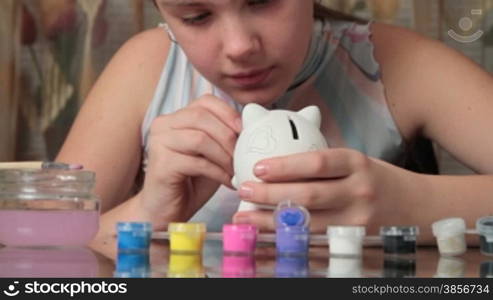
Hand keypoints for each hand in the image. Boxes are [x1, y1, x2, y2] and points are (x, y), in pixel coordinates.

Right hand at [139, 94, 241, 229]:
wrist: (167, 211)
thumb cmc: (191, 182)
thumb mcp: (211, 153)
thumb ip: (223, 136)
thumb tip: (252, 124)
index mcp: (176, 117)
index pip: (205, 101)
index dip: (229, 114)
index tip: (245, 131)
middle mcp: (163, 125)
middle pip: (202, 117)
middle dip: (229, 136)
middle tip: (243, 156)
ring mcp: (159, 143)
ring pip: (200, 138)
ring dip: (225, 156)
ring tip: (236, 170)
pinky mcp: (162, 164)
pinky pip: (197, 162)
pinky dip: (218, 172)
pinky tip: (229, 182)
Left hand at [232, 148, 415, 232]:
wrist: (417, 206)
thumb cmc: (375, 179)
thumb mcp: (354, 160)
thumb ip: (320, 161)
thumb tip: (274, 155)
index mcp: (356, 163)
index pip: (316, 163)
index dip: (285, 166)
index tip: (257, 167)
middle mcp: (358, 191)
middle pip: (308, 195)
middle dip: (270, 194)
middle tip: (243, 190)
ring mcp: (358, 220)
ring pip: (308, 222)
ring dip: (271, 220)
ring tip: (244, 216)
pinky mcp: (355, 241)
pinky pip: (316, 240)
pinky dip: (289, 237)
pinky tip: (268, 234)